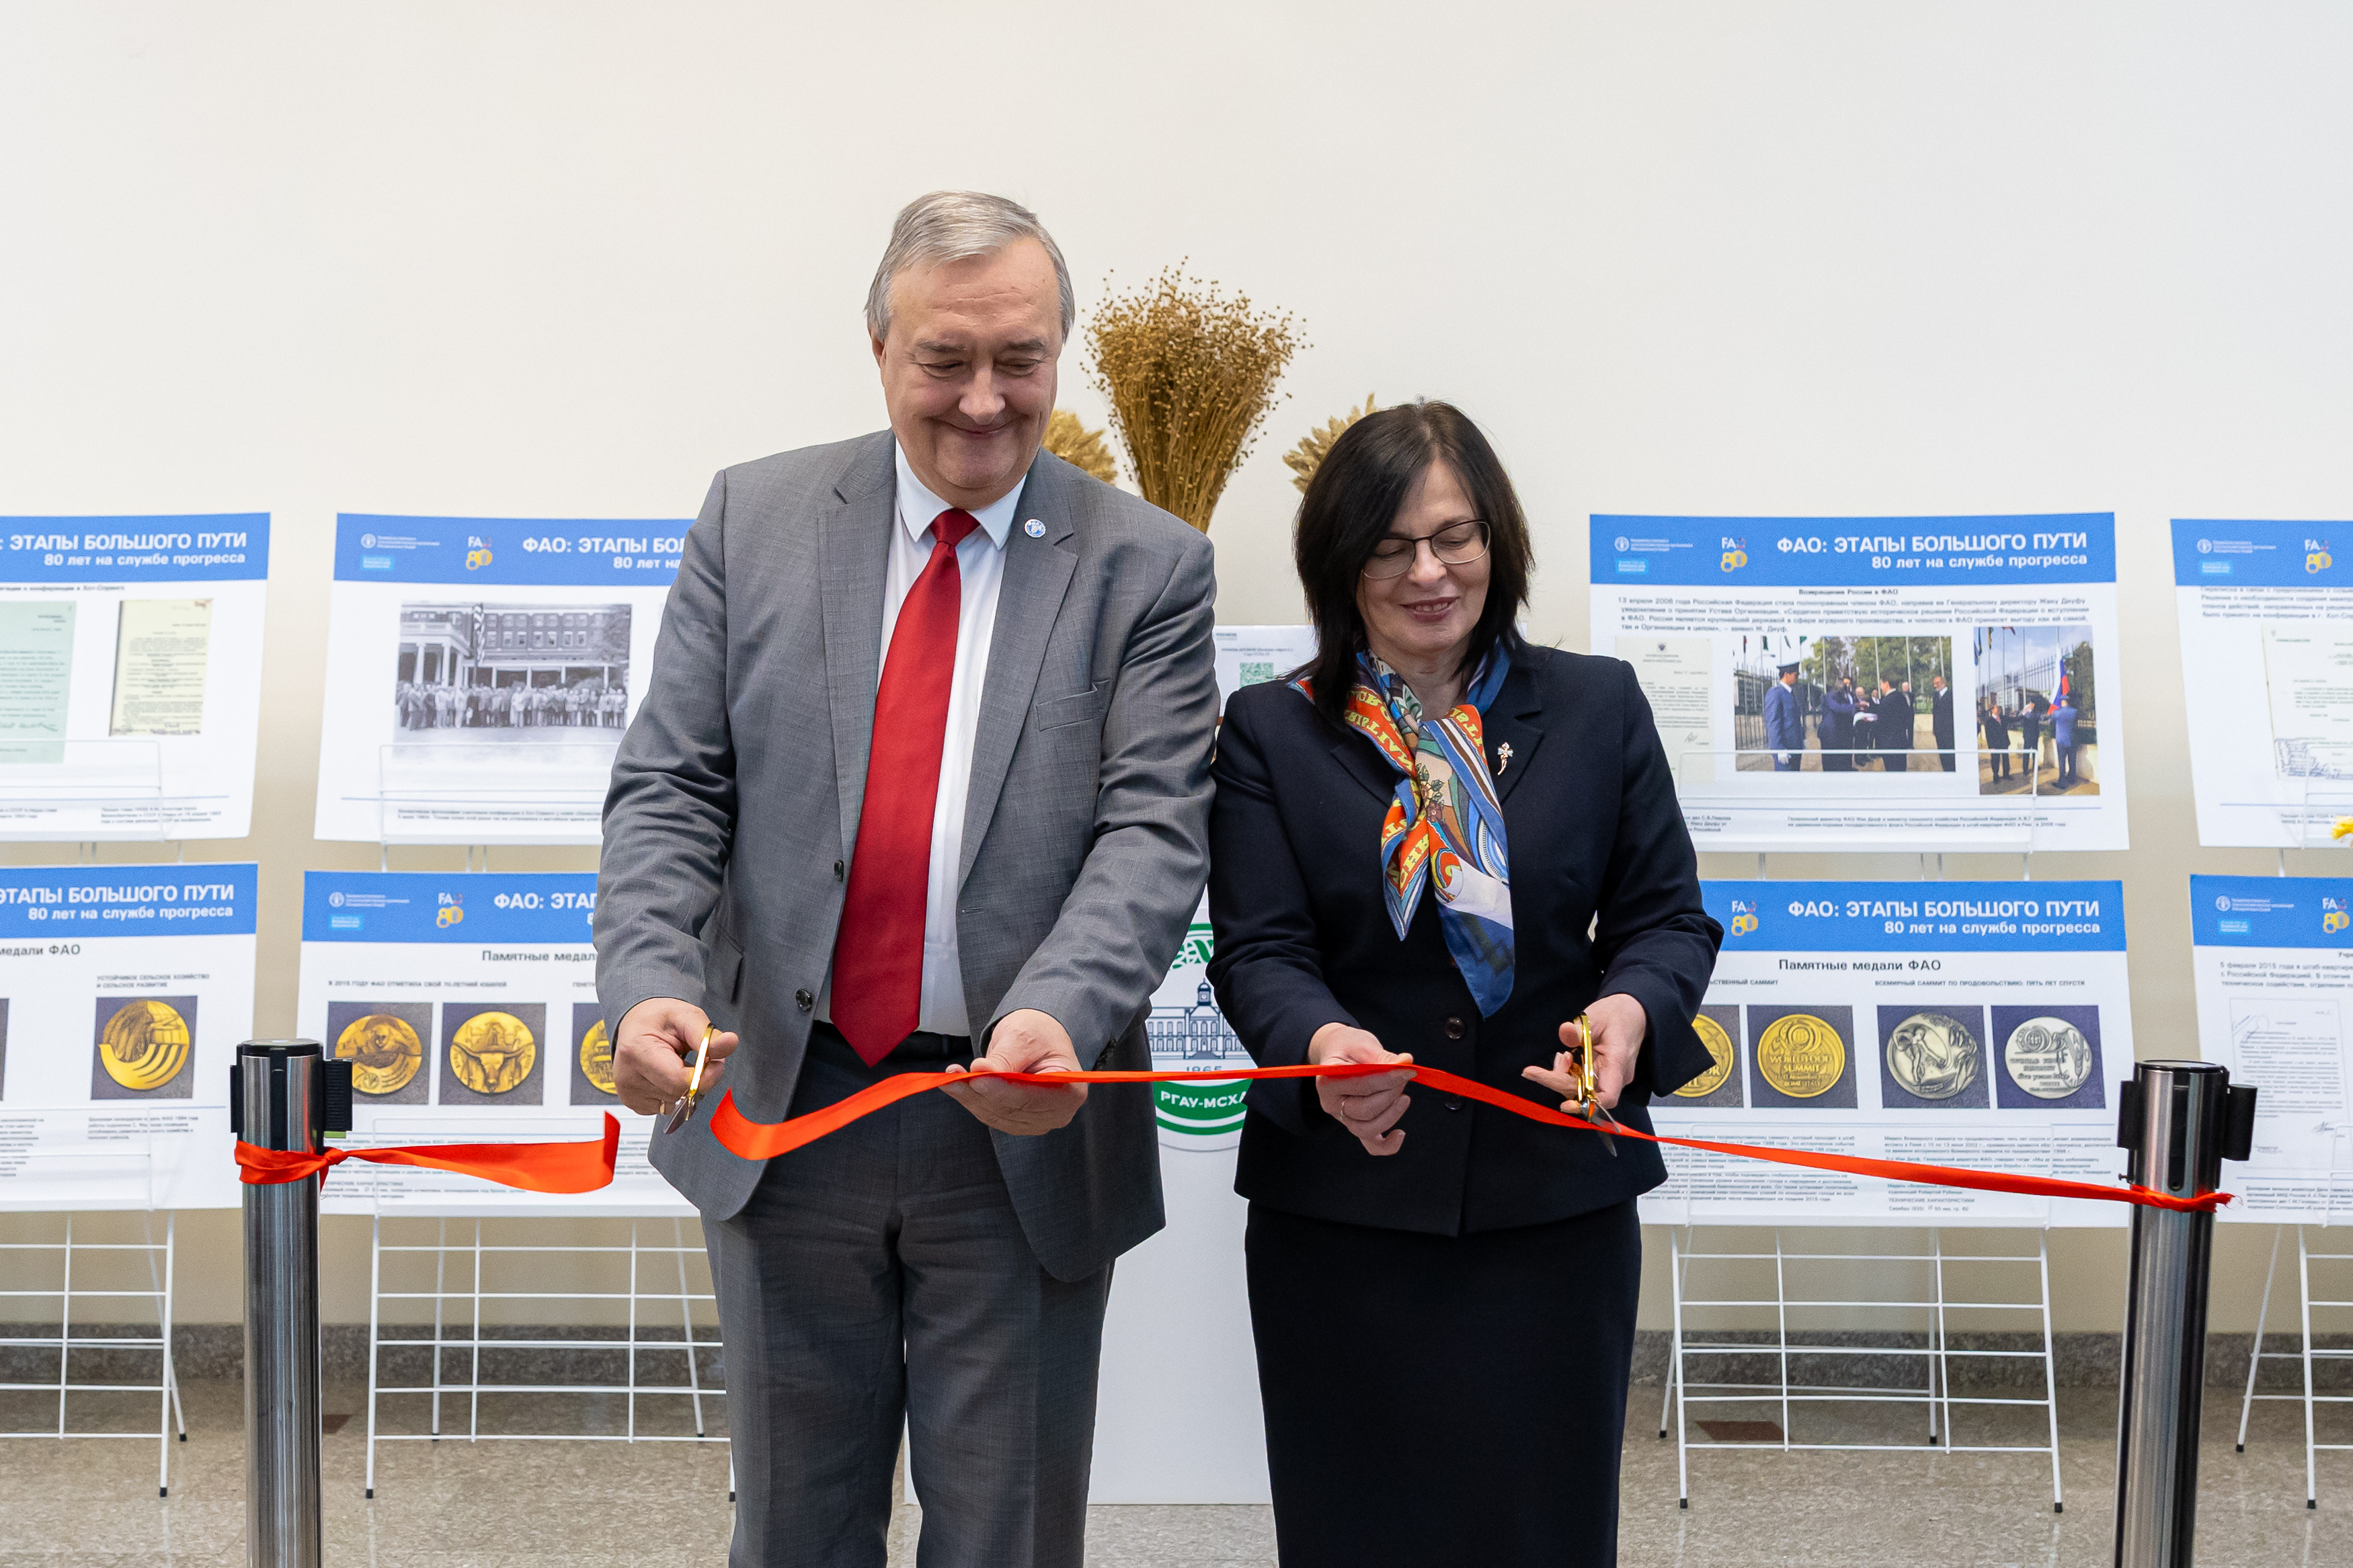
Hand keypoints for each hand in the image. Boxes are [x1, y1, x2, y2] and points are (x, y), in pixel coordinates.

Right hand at [613, 997, 738, 1116]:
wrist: (636, 1025)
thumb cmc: (658, 1019)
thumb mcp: (686, 1016)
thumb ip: (707, 1034)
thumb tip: (730, 1043)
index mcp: (637, 1052)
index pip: (679, 1081)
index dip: (705, 1075)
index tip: (715, 1061)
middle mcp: (627, 1077)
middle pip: (680, 1094)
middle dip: (699, 1079)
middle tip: (700, 1058)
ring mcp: (629, 1094)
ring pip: (676, 1103)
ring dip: (686, 1087)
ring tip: (679, 1063)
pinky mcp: (634, 1104)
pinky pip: (667, 1108)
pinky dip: (674, 1093)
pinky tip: (668, 1075)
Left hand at [945, 1008, 1088, 1134]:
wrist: (1038, 1039)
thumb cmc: (1038, 1034)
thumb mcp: (1024, 1037)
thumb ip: (1005, 1058)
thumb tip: (981, 1070)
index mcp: (1071, 1091)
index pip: (1033, 1098)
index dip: (1003, 1091)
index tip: (976, 1078)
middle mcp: (1057, 1114)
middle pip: (1012, 1110)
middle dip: (979, 1093)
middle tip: (953, 1076)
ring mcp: (1037, 1122)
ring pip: (997, 1115)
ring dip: (970, 1097)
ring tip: (950, 1077)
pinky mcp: (1018, 1122)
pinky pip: (991, 1115)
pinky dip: (972, 1100)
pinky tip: (956, 1085)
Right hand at [1307, 1023, 1414, 1156]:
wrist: (1340, 1053)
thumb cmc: (1349, 1047)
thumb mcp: (1363, 1045)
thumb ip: (1383, 1058)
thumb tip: (1406, 1063)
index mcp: (1327, 1081)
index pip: (1362, 1086)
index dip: (1389, 1079)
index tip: (1408, 1070)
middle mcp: (1331, 1104)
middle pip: (1365, 1111)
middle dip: (1391, 1094)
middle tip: (1404, 1076)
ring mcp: (1343, 1118)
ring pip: (1368, 1129)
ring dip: (1392, 1114)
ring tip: (1404, 1097)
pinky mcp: (1357, 1125)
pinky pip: (1371, 1144)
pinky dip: (1387, 1146)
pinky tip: (1401, 1134)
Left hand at [1521, 993, 1646, 1111]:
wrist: (1631, 1015)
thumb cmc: (1615, 1016)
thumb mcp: (1596, 1016)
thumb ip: (1580, 1027)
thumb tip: (1565, 1031)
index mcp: (1618, 1063)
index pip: (1606, 1096)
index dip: (1587, 1105)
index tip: (1564, 1104)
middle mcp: (1616, 1077)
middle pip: (1586, 1095)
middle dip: (1560, 1082)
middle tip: (1535, 1071)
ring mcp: (1610, 1079)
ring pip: (1582, 1091)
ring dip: (1563, 1078)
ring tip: (1561, 1056)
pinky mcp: (1602, 1077)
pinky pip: (1583, 1084)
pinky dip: (1569, 1075)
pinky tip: (1566, 1059)